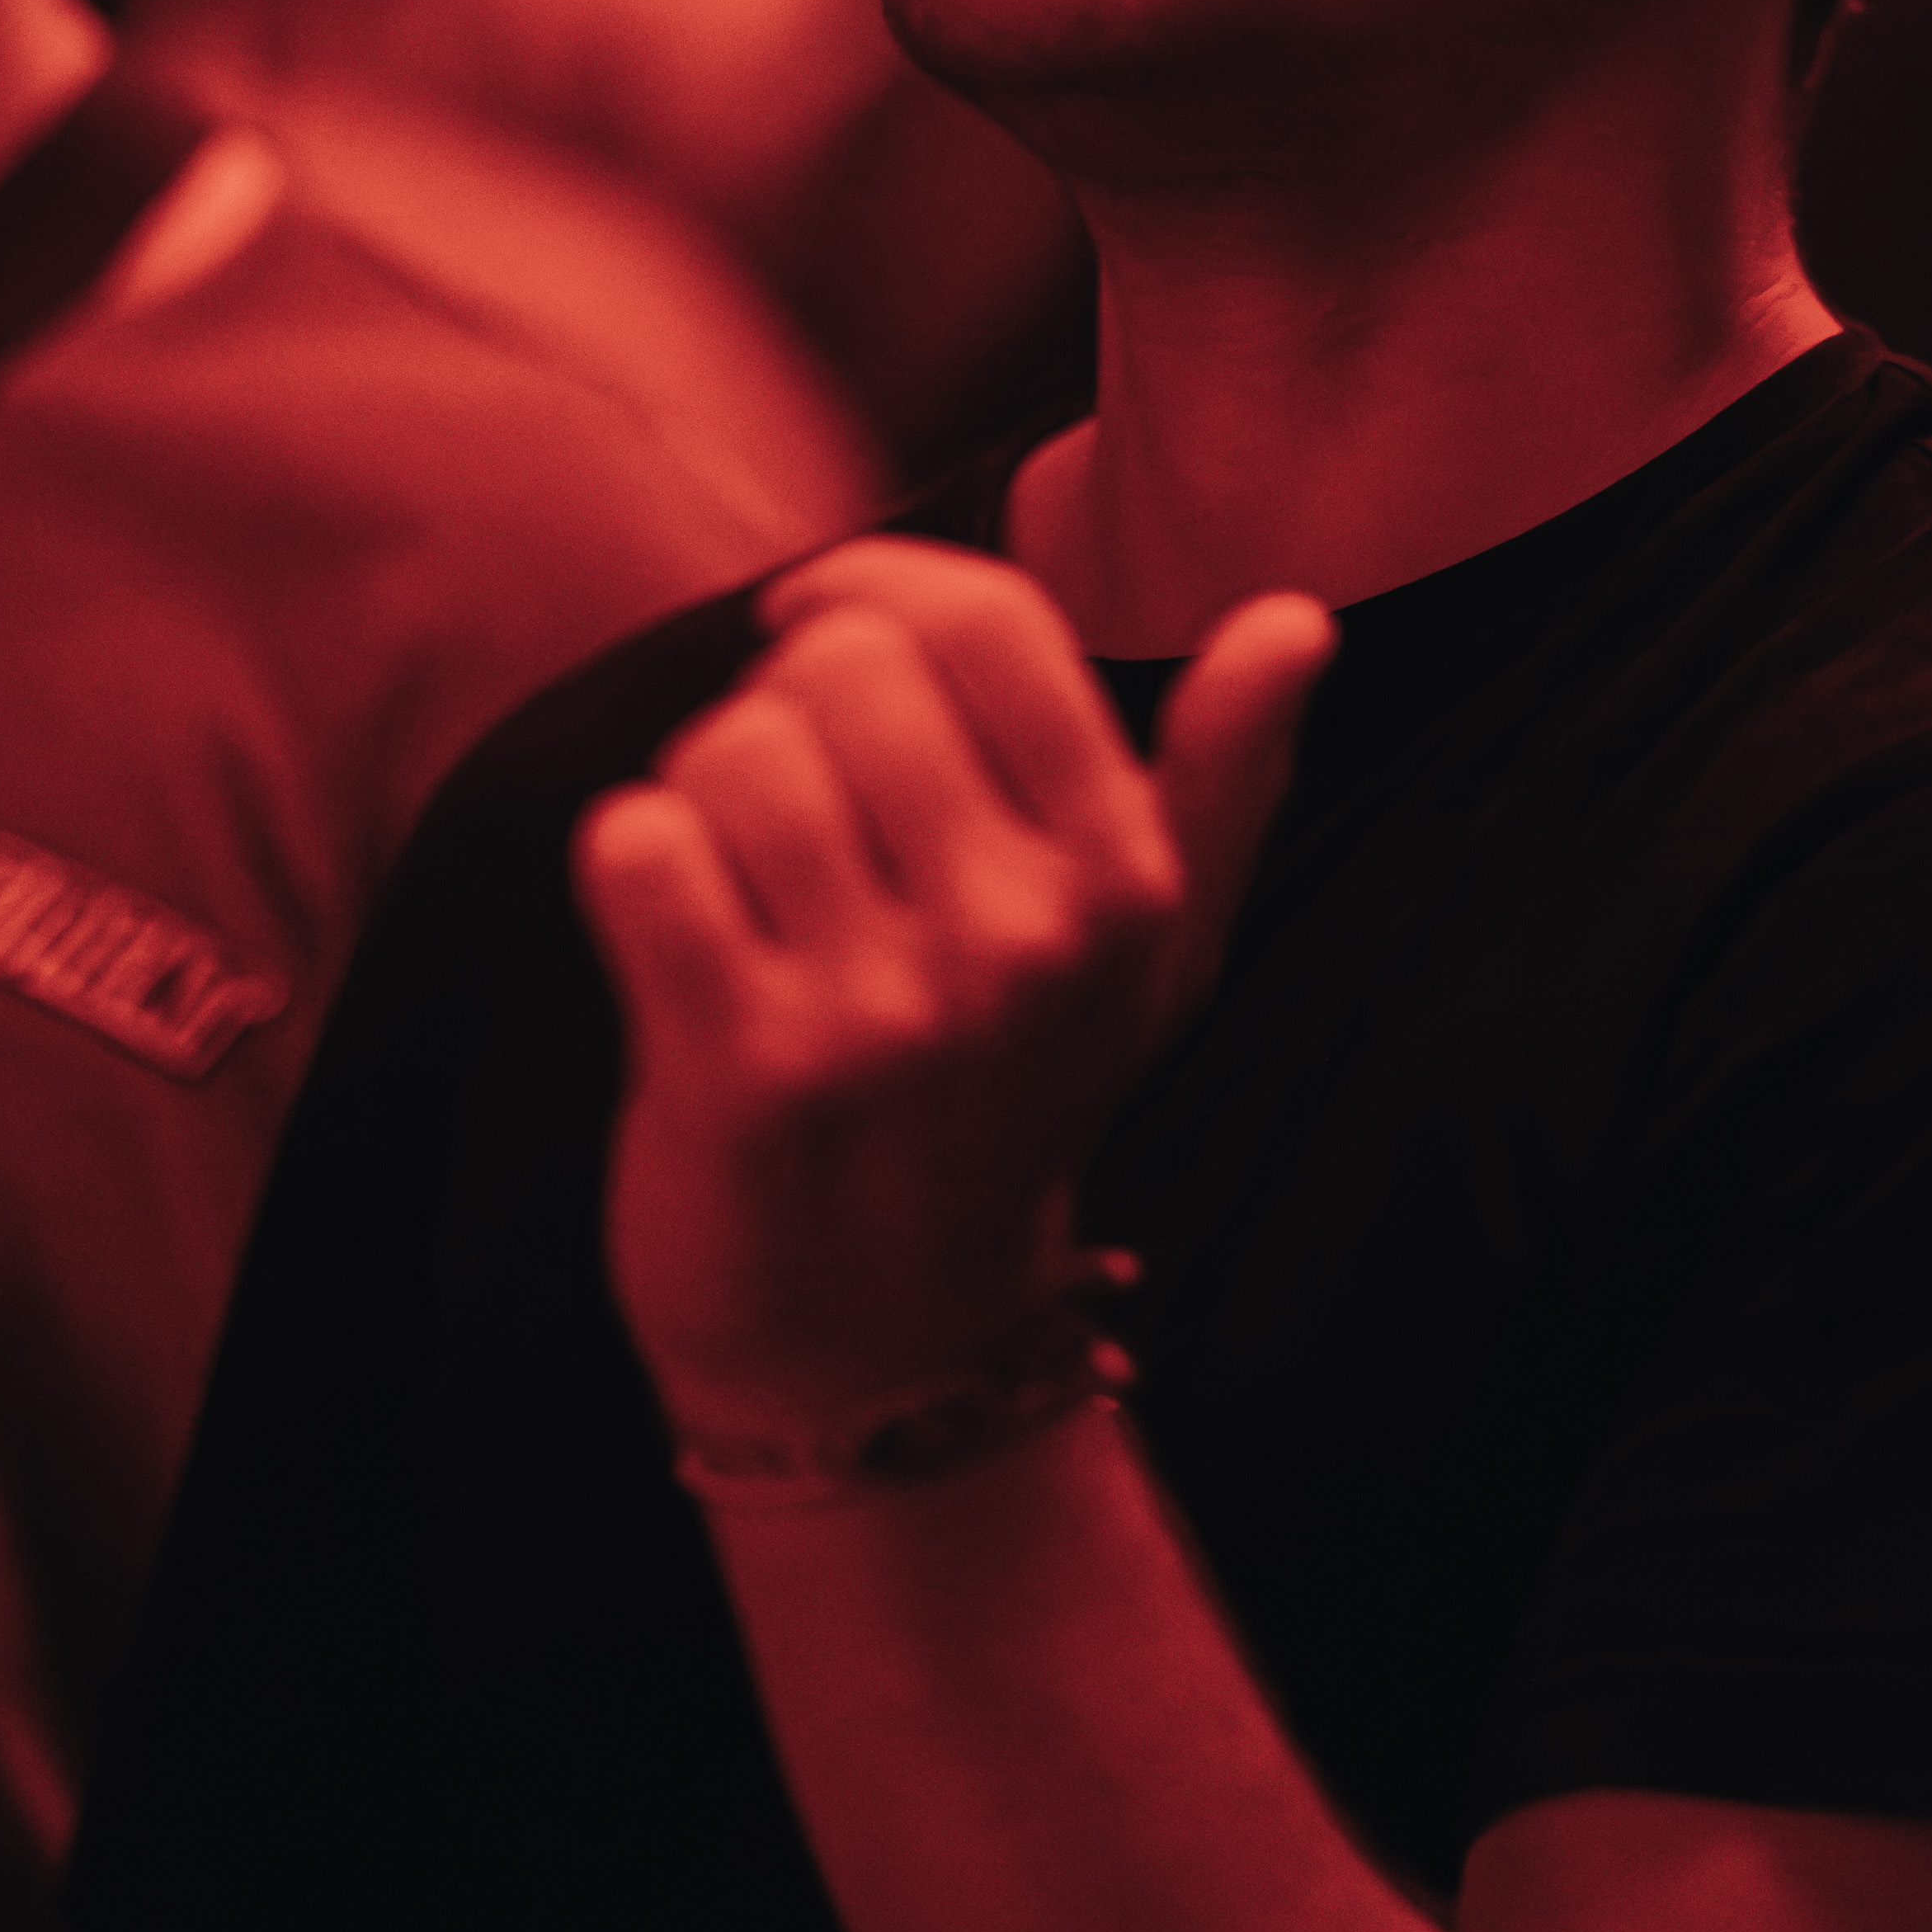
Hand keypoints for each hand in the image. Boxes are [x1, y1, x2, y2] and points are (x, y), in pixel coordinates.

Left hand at [573, 541, 1331, 1439]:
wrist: (881, 1343)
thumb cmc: (1001, 1101)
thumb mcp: (1152, 954)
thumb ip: (1224, 777)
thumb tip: (1297, 617)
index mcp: (1120, 880)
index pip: (985, 619)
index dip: (873, 589)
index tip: (820, 628)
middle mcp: (1019, 939)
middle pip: (841, 666)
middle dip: (785, 708)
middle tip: (795, 807)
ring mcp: (886, 1011)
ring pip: (730, 751)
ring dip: (704, 797)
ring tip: (746, 888)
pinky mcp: (745, 1072)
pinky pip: (639, 847)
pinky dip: (633, 871)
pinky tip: (680, 939)